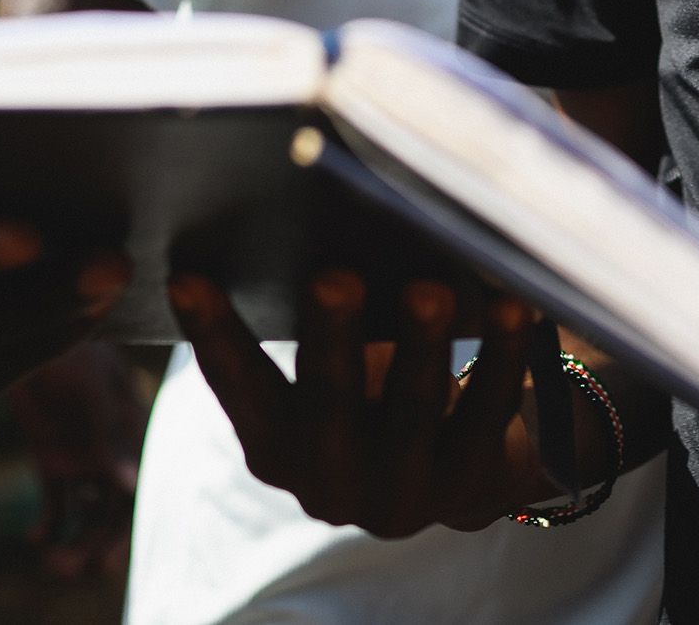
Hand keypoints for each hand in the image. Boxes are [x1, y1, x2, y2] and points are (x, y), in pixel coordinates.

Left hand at [7, 340, 149, 579]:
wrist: (29, 338)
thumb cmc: (73, 352)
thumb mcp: (93, 389)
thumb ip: (108, 435)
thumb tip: (129, 487)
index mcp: (132, 436)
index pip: (133, 492)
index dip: (123, 530)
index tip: (106, 561)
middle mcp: (111, 455)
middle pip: (109, 514)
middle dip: (94, 545)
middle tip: (69, 569)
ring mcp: (82, 462)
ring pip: (84, 516)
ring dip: (72, 542)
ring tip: (51, 562)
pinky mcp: (54, 464)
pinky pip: (57, 506)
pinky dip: (48, 526)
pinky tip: (34, 536)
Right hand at [169, 268, 554, 537]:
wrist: (458, 469)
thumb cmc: (377, 388)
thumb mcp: (337, 365)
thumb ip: (323, 315)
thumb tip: (331, 203)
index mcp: (275, 446)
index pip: (239, 387)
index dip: (214, 334)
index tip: (186, 274)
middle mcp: (326, 483)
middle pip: (328, 401)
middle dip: (332, 337)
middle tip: (334, 275)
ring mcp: (399, 494)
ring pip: (412, 411)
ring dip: (422, 346)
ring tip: (432, 287)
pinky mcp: (467, 485)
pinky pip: (488, 411)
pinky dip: (501, 356)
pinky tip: (512, 304)